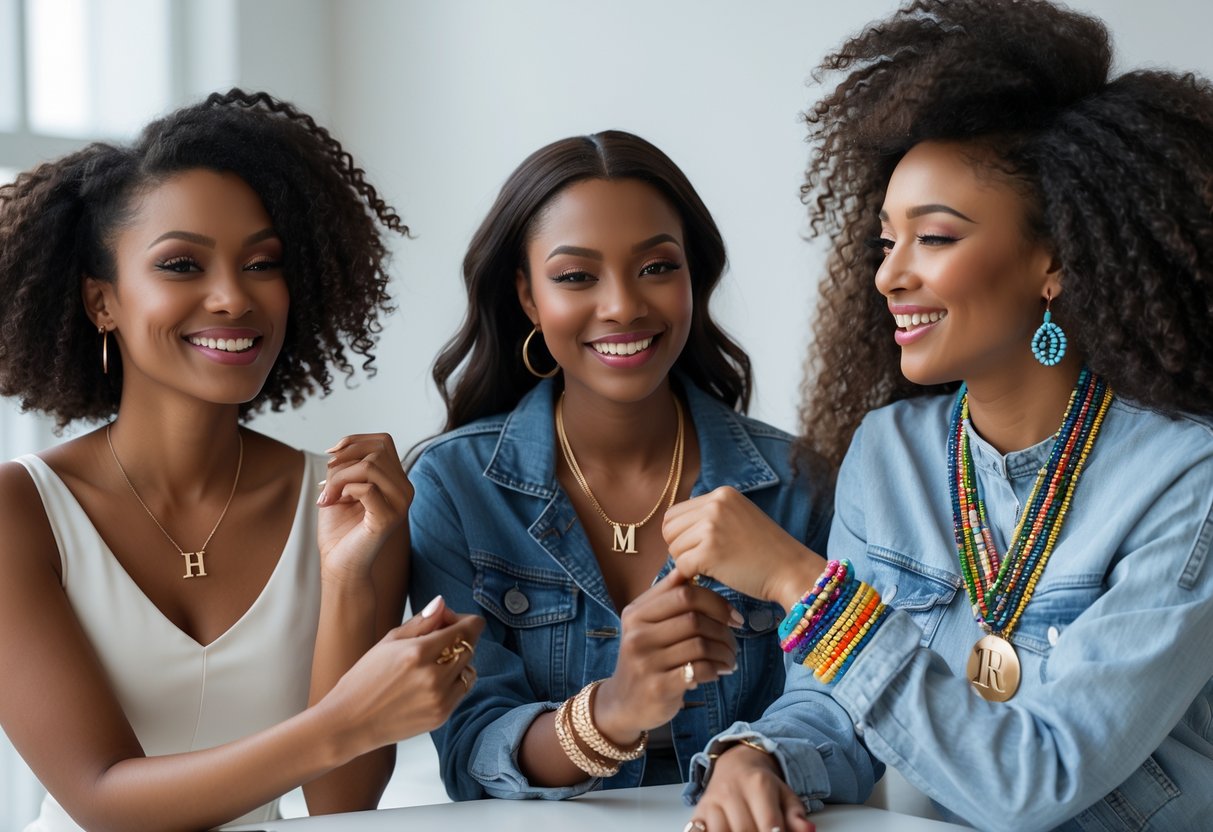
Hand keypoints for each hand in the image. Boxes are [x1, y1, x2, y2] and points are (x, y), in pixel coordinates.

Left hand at [316, 433, 412, 581]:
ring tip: (327, 496)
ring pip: (370, 466)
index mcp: (396, 480)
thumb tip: (340, 448)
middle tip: (326, 483)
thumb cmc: (339, 529)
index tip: (331, 453)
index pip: (384, 441)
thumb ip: (345, 465)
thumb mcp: (339, 486)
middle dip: (343, 461)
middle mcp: (404, 490)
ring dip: (339, 478)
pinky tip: (334, 503)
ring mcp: (400, 504)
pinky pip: (366, 489)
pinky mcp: (389, 519)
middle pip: (376, 451)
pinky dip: (344, 491)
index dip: (355, 440)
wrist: (339, 564)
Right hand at [321, 596, 484, 754]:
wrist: (350, 722)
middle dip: (460, 639)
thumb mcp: (388, 641)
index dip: (464, 621)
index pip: (467, 629)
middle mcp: (433, 676)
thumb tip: (443, 603)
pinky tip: (431, 682)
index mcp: (418, 652)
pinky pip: (462, 690)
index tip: (451, 621)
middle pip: (470, 647)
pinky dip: (453, 682)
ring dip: (458, 662)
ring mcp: (440, 699)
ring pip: (469, 669)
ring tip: (432, 664)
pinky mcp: (442, 716)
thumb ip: (421, 622)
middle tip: (438, 641)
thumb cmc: (365, 678)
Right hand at [593, 570, 738, 744]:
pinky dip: (716, 669)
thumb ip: (666, 598)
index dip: (715, 601)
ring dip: (724, 652)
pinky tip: (719, 672)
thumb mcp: (645, 625)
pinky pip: (699, 670)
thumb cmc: (645, 658)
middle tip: (733, 639)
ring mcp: (646, 661)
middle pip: (694, 618)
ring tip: (729, 658)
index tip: (732, 616)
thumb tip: (690, 568)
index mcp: (636, 613)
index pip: (683, 593)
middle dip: (722, 628)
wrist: (622, 703)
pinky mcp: (658, 687)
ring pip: (700, 645)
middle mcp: (637, 634)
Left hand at [662, 486, 825, 609]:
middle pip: (669, 529)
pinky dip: (692, 577)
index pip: (675, 513)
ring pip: (673, 548)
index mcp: (721, 494)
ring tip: (712, 567)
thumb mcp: (739, 517)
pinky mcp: (709, 552)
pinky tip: (712, 576)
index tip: (697, 548)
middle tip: (701, 560)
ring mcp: (711, 527)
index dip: (681, 534)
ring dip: (687, 562)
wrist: (791, 570)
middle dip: (680, 547)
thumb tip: (672, 526)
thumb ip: (710, 515)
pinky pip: (681, 567)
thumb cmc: (766, 551)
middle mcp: (715, 504)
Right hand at [690, 744, 814, 831]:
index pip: (768, 823)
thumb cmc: (763, 785)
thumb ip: (796, 816)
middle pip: (745, 830)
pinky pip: (697, 830)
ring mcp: (712, 802)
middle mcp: (732, 791)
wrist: (735, 764)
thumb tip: (808, 830)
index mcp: (758, 784)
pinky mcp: (698, 812)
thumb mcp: (785, 796)